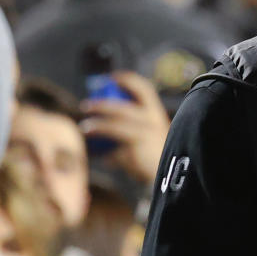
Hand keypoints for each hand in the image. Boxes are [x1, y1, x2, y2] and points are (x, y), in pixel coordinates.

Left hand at [80, 71, 170, 185]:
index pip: (144, 89)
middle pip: (123, 108)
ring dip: (98, 125)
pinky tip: (97, 154)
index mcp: (156, 114)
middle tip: (86, 106)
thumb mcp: (144, 141)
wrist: (172, 177)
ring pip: (116, 126)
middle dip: (102, 105)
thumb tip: (101, 145)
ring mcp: (147, 133)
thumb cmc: (154, 159)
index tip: (112, 78)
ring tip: (85, 128)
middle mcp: (153, 120)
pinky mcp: (139, 148)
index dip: (128, 80)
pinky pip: (116, 146)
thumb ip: (127, 138)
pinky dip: (105, 151)